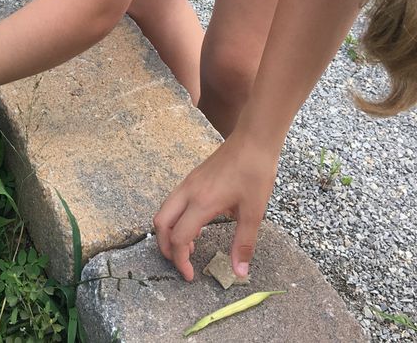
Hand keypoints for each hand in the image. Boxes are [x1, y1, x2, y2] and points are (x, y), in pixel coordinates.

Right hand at [153, 132, 278, 281]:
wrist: (253, 140)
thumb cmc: (255, 172)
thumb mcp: (254, 212)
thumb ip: (243, 243)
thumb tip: (239, 271)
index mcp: (202, 203)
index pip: (178, 238)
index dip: (180, 261)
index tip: (190, 276)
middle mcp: (188, 192)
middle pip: (161, 224)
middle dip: (165, 247)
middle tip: (182, 263)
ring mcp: (188, 183)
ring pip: (165, 211)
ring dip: (170, 232)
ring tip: (190, 247)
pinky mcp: (193, 178)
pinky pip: (174, 202)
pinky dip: (177, 219)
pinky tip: (198, 226)